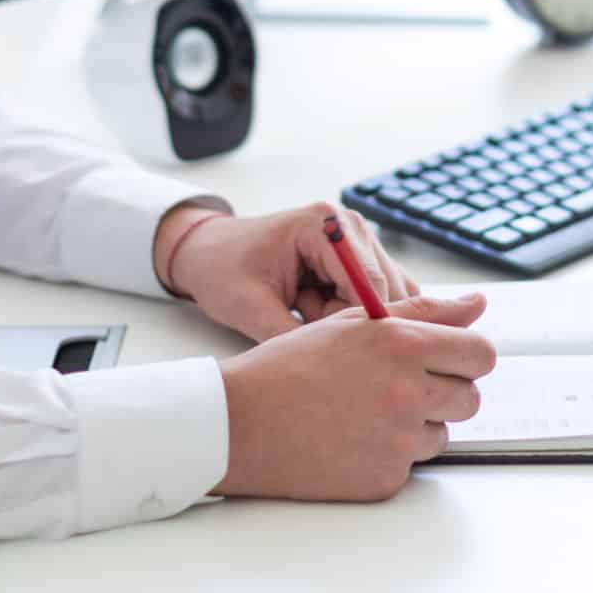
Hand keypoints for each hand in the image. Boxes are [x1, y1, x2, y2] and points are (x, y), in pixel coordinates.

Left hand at [158, 201, 418, 340]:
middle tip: (303, 322)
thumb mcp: (249, 308)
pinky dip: (349, 313)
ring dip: (349, 317)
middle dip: (351, 319)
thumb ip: (292, 336)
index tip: (341, 354)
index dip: (363, 324)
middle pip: (384, 289)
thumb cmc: (222, 270)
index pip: (369, 280)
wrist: (208, 253)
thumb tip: (330, 369)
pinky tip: (316, 311)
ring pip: (382, 297)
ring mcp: (357, 240)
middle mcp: (349, 225)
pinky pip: (373, 296)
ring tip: (304, 312)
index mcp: (324, 223)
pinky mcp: (357, 258)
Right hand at [214, 294, 497, 499]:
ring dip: (418, 426)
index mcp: (402, 345)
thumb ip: (423, 312)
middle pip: (470, 397)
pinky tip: (351, 441)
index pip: (480, 353)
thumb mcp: (354, 323)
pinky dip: (389, 456)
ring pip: (443, 433)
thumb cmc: (289, 368)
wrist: (239, 424)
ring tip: (366, 414)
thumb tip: (476, 305)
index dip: (467, 357)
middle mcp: (407, 392)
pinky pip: (411, 466)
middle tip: (401, 388)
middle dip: (445, 392)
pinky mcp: (385, 479)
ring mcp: (398, 440)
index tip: (450, 361)